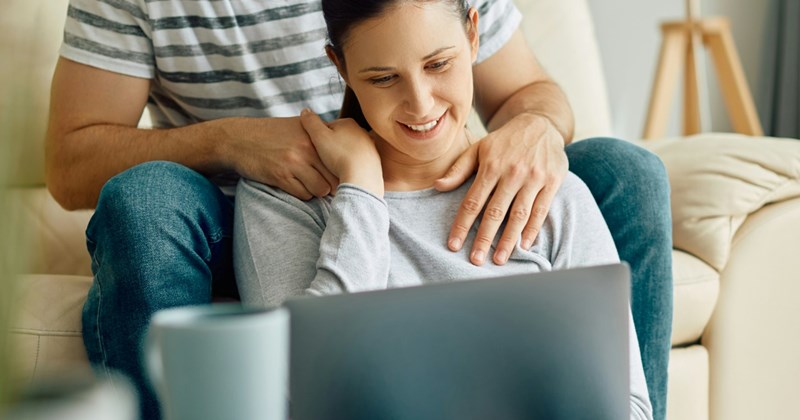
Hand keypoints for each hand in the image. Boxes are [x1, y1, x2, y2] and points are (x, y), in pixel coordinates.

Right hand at [223, 116, 337, 199]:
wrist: (238, 139)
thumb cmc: (270, 134)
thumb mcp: (296, 125)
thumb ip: (319, 134)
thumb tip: (343, 147)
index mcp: (314, 135)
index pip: (340, 159)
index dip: (343, 171)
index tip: (340, 176)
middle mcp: (307, 148)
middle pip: (335, 177)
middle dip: (333, 185)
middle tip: (328, 186)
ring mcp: (294, 163)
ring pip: (321, 189)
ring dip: (318, 191)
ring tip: (311, 185)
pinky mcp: (280, 176)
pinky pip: (303, 194)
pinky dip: (303, 194)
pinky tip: (297, 186)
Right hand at [299, 109, 383, 195]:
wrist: (362, 178)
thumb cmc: (339, 155)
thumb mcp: (319, 136)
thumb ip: (311, 122)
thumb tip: (305, 111)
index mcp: (348, 123)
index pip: (327, 128)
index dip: (317, 139)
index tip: (315, 150)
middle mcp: (362, 132)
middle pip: (338, 140)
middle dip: (330, 149)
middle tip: (324, 161)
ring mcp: (370, 147)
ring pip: (348, 152)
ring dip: (340, 159)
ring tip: (335, 170)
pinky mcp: (374, 162)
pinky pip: (357, 164)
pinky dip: (350, 168)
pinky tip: (345, 175)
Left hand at [434, 113, 567, 265]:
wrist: (540, 123)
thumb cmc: (504, 141)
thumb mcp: (479, 148)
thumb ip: (459, 169)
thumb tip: (437, 186)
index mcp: (491, 166)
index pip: (473, 201)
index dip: (462, 224)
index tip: (454, 244)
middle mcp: (512, 173)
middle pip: (495, 211)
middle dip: (484, 238)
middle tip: (475, 260)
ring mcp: (533, 178)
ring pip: (519, 214)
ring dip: (508, 239)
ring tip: (499, 259)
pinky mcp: (552, 181)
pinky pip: (541, 209)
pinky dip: (532, 229)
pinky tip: (524, 245)